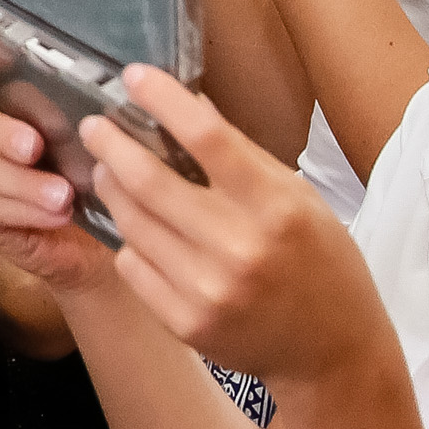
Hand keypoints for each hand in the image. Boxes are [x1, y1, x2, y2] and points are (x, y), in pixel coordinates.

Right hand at [0, 44, 118, 300]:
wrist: (89, 237)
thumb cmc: (91, 173)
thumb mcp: (94, 135)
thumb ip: (92, 107)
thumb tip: (128, 82)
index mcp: (0, 95)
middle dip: (2, 131)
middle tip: (34, 146)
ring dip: (21, 181)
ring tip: (61, 194)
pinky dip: (24, 210)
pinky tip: (56, 214)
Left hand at [74, 66, 400, 397]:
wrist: (334, 352)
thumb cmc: (320, 263)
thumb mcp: (298, 197)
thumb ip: (241, 153)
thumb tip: (188, 102)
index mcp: (275, 206)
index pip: (207, 136)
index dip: (162, 99)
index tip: (134, 76)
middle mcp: (239, 248)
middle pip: (150, 180)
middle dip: (111, 145)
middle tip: (95, 127)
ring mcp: (208, 290)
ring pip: (132, 222)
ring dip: (112, 188)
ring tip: (108, 170)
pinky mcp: (186, 323)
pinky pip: (133, 266)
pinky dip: (129, 239)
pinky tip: (138, 227)